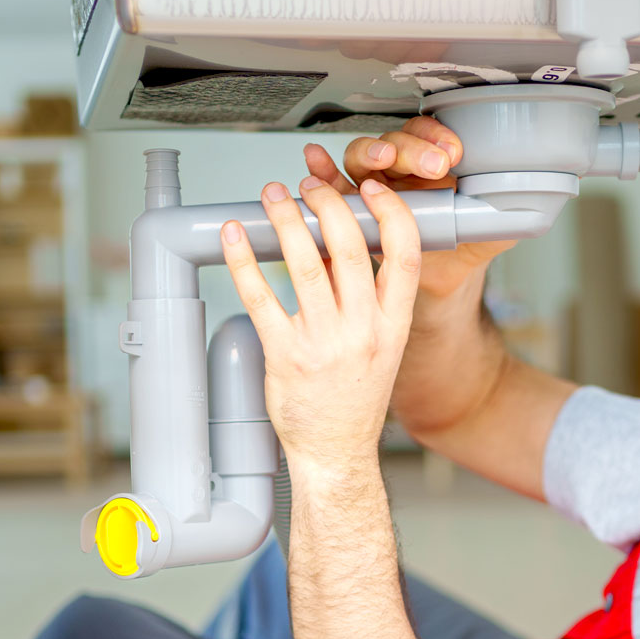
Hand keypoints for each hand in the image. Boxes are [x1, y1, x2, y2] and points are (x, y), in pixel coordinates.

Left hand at [220, 175, 421, 471]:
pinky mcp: (286, 356)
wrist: (337, 452)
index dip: (390, 212)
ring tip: (273, 196)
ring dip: (286, 221)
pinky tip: (234, 237)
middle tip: (309, 186)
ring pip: (305, 265)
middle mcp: (364, 331)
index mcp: (395, 324)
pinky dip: (244, 261)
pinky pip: (261, 298)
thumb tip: (335, 239)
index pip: (405, 255)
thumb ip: (364, 295)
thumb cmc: (355, 397)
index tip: (371, 187)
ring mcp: (325, 344)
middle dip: (328, 205)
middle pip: (351, 248)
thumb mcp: (381, 344)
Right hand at [303, 117, 515, 298]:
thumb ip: (503, 216)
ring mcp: (374, 185)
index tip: (454, 152)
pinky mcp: (351, 208)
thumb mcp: (489, 233)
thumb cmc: (461, 250)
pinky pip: (332, 186)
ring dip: (371, 152)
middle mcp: (402, 168)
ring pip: (363, 156)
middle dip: (413, 147)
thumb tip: (530, 205)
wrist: (436, 286)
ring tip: (383, 159)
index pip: (432, 134)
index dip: (438, 136)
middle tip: (432, 164)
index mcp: (435, 164)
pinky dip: (321, 171)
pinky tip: (315, 161)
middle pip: (397, 141)